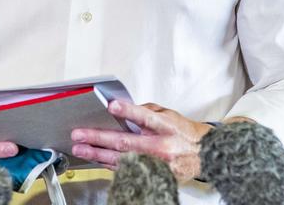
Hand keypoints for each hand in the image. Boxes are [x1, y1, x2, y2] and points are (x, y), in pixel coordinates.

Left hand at [71, 101, 212, 181]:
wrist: (203, 156)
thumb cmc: (183, 133)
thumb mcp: (168, 114)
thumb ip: (146, 110)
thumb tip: (122, 109)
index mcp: (166, 127)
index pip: (146, 117)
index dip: (128, 112)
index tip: (112, 107)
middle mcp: (161, 147)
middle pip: (126, 142)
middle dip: (99, 138)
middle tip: (79, 135)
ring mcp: (156, 164)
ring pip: (121, 160)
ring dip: (98, 154)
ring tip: (80, 149)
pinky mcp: (154, 176)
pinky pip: (127, 170)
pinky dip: (109, 165)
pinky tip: (96, 159)